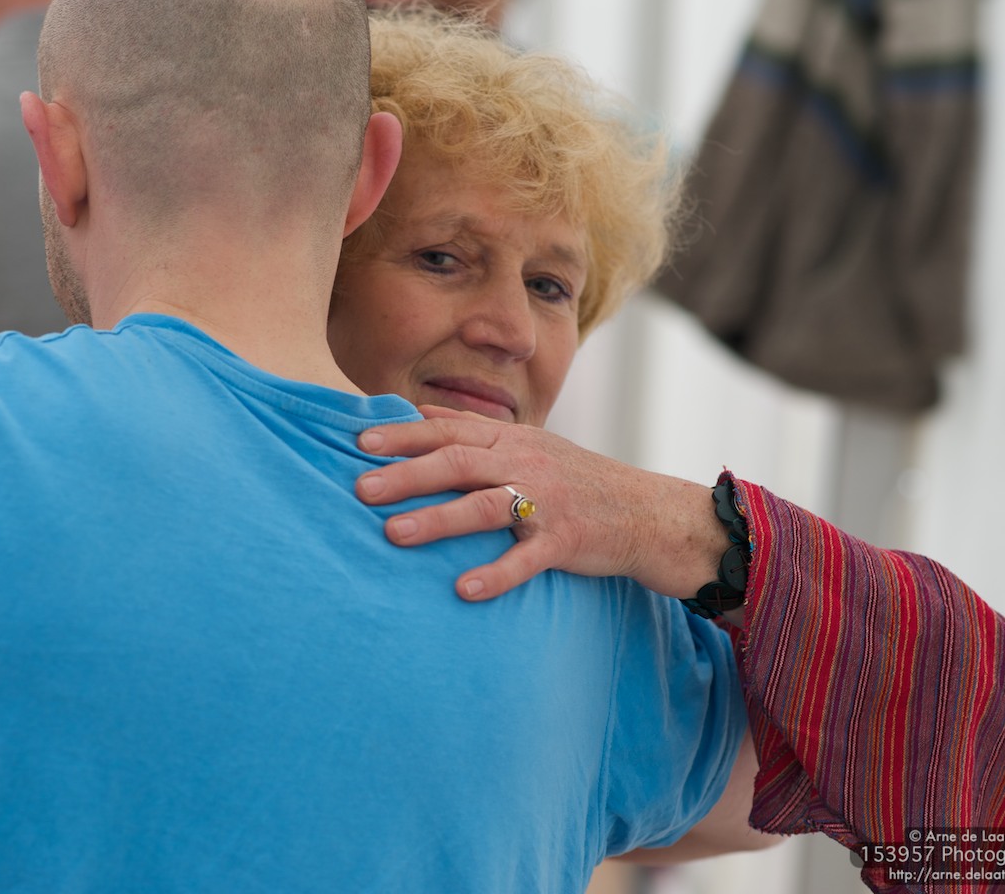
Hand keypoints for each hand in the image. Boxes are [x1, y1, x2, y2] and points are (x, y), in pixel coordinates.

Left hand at [355, 406, 723, 601]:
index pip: (448, 429)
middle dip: (405, 475)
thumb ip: (474, 432)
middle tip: (360, 489)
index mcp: (511, 439)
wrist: (646, 513)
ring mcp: (546, 502)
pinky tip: (463, 591)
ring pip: (485, 507)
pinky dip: (495, 575)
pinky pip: (526, 560)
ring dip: (436, 520)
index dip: (402, 435)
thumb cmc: (575, 481)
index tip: (358, 442)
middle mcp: (524, 463)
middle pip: (457, 462)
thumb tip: (417, 415)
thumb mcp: (528, 445)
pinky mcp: (566, 541)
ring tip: (392, 534)